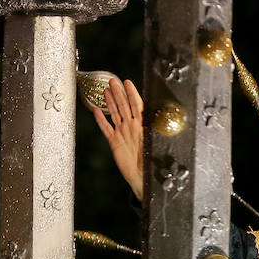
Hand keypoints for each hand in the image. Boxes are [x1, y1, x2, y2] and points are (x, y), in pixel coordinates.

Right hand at [93, 78, 143, 200]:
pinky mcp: (114, 142)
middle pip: (124, 106)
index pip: (137, 105)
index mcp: (142, 125)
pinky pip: (106, 128)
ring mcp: (122, 133)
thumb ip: (153, 129)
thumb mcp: (154, 143)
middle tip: (113, 81)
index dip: (132, 93)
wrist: (142, 177)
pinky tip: (97, 111)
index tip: (127, 82)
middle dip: (119, 93)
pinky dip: (101, 120)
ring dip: (111, 102)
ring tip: (106, 90)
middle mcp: (131, 127)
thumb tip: (160, 117)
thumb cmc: (151, 162)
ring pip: (115, 114)